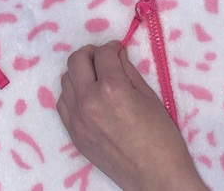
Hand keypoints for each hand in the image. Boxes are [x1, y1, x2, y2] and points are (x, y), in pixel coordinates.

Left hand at [57, 41, 207, 190]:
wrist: (155, 175)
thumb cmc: (160, 135)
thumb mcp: (148, 95)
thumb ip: (128, 70)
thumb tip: (117, 53)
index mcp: (111, 88)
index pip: (103, 53)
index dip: (112, 46)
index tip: (118, 49)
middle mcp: (88, 100)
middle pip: (76, 60)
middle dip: (90, 53)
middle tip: (103, 57)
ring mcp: (77, 119)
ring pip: (66, 80)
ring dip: (80, 72)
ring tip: (95, 77)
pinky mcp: (73, 134)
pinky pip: (63, 103)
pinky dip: (72, 93)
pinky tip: (87, 96)